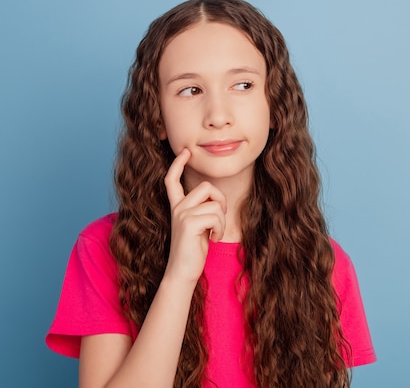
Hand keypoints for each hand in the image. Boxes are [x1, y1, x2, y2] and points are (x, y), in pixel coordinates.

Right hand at [163, 149, 226, 282]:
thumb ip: (202, 211)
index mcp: (177, 207)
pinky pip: (216, 215)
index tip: (185, 151)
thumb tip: (216, 199)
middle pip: (206, 186)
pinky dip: (221, 228)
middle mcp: (177, 208)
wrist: (183, 272)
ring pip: (215, 203)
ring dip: (222, 220)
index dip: (178, 164)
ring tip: (215, 233)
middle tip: (219, 219)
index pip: (172, 180)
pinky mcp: (189, 223)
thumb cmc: (193, 251)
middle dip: (220, 199)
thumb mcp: (198, 226)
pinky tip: (214, 239)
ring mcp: (182, 214)